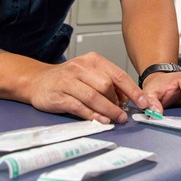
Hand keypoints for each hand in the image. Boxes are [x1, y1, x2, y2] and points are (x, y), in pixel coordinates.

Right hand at [27, 52, 146, 123]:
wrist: (37, 81)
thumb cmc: (68, 79)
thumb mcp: (88, 74)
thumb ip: (107, 83)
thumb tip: (128, 99)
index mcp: (93, 60)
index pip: (118, 75)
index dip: (133, 90)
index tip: (143, 102)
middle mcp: (80, 68)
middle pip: (106, 85)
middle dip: (118, 102)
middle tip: (125, 114)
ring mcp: (68, 81)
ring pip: (93, 96)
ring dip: (108, 110)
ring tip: (117, 119)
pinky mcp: (59, 95)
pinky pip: (79, 106)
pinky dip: (92, 115)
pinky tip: (101, 120)